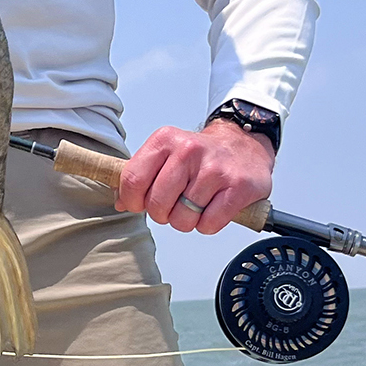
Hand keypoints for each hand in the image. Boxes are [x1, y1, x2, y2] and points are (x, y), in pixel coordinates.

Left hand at [118, 120, 274, 234]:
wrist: (244, 145)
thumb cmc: (201, 156)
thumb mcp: (166, 154)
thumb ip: (140, 176)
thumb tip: (121, 202)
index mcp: (165, 141)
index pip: (132, 181)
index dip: (133, 201)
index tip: (141, 204)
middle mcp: (189, 151)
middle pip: (157, 205)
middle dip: (163, 214)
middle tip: (175, 204)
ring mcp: (215, 170)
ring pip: (182, 219)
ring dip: (187, 220)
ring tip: (197, 205)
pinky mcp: (238, 188)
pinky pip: (209, 224)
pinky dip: (208, 224)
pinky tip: (213, 208)